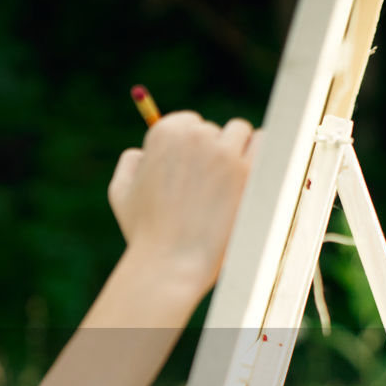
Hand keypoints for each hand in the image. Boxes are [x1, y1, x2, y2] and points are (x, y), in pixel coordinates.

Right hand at [108, 111, 257, 293]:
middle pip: (214, 129)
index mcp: (165, 133)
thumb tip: (144, 152)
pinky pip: (264, 143)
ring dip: (236, 150)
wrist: (171, 262)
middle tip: (204, 187)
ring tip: (227, 182)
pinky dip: (259, 155)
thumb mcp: (121, 193)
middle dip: (211, 153)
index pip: (188, 122)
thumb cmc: (144, 232)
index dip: (188, 148)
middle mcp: (196, 136)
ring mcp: (225, 153)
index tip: (188, 170)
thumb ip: (130, 164)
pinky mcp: (249, 171)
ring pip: (240, 132)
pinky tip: (250, 176)